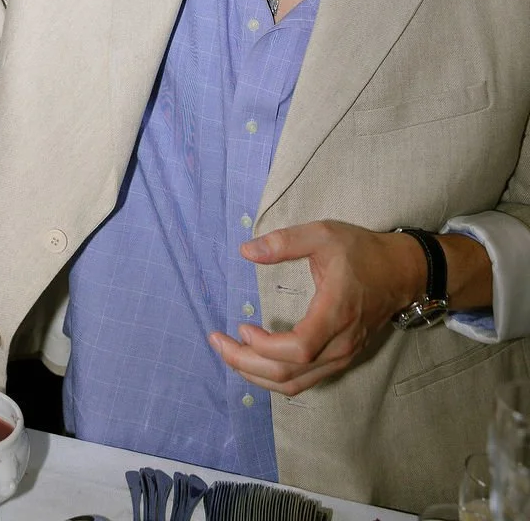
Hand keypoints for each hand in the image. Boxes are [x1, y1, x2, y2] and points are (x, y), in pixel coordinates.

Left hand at [208, 220, 426, 395]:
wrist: (401, 272)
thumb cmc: (361, 251)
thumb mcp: (323, 234)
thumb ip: (284, 242)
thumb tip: (245, 250)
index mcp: (336, 313)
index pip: (298, 349)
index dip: (265, 346)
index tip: (241, 326)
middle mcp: (340, 344)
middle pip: (289, 373)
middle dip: (246, 364)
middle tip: (218, 342)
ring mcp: (342, 356)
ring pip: (295, 384)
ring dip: (257, 375)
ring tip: (230, 353)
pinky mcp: (340, 359)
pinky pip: (304, 381)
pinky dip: (275, 376)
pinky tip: (256, 359)